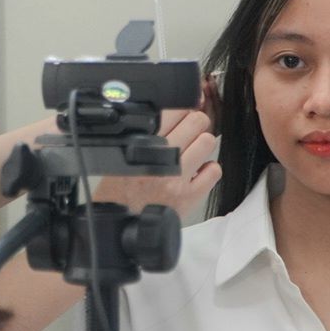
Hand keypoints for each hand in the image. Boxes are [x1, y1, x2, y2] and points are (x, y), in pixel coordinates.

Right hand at [92, 107, 220, 217]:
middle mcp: (160, 156)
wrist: (115, 224)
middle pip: (196, 120)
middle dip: (195, 123)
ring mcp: (177, 176)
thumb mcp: (122, 152)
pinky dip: (209, 170)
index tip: (186, 109)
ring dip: (202, 144)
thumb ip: (148, 132)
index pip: (174, 108)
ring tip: (191, 153)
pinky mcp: (189, 196)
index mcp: (141, 141)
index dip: (183, 106)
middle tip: (189, 132)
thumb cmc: (117, 190)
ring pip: (208, 141)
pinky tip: (197, 173)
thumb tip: (178, 111)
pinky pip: (214, 171)